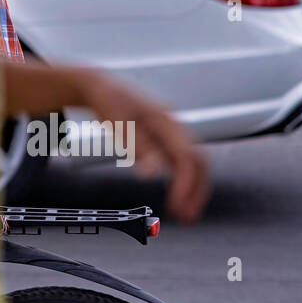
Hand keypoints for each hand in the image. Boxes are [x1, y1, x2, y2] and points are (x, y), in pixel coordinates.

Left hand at [76, 72, 209, 223]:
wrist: (102, 84)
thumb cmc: (109, 100)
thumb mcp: (118, 122)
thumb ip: (136, 147)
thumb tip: (149, 174)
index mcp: (167, 120)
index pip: (187, 157)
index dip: (186, 184)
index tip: (177, 207)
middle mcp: (175, 126)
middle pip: (199, 161)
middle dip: (197, 191)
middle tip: (187, 218)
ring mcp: (172, 132)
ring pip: (194, 164)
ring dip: (193, 189)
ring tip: (185, 214)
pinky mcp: (165, 138)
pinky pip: (182, 162)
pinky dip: (183, 182)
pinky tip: (177, 198)